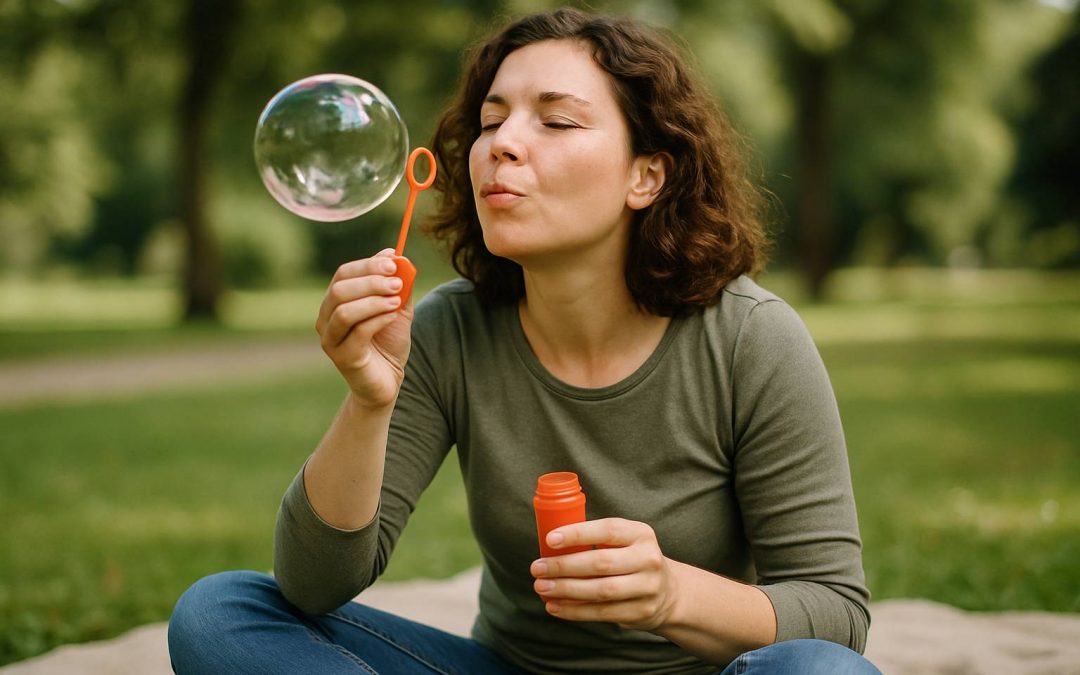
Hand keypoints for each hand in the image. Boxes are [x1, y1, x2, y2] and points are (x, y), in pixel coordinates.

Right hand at [315, 249, 412, 407]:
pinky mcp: (343, 358)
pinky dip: (378, 320)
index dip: (367, 265)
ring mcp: (331, 340)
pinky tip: (393, 316)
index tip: (393, 263)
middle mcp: (326, 319)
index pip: (343, 274)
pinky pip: (358, 333)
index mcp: (335, 302)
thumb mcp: (397, 308)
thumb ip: (399, 285)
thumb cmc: (388, 342)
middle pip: (339, 290)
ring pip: (343, 312)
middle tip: (397, 283)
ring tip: (396, 301)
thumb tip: (397, 257)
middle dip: (370, 281)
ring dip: (373, 301)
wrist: (388, 379)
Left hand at [529, 518, 677, 631]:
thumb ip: (597, 540)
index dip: (577, 534)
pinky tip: (555, 607)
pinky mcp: (641, 612)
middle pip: (600, 563)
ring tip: (541, 588)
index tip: (549, 539)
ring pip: (600, 590)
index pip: (607, 530)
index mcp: (641, 534)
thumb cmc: (632, 560)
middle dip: (564, 566)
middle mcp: (648, 559)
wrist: (668, 592)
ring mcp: (647, 587)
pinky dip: (574, 611)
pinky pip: (602, 613)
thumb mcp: (625, 541)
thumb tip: (549, 545)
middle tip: (537, 568)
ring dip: (566, 590)